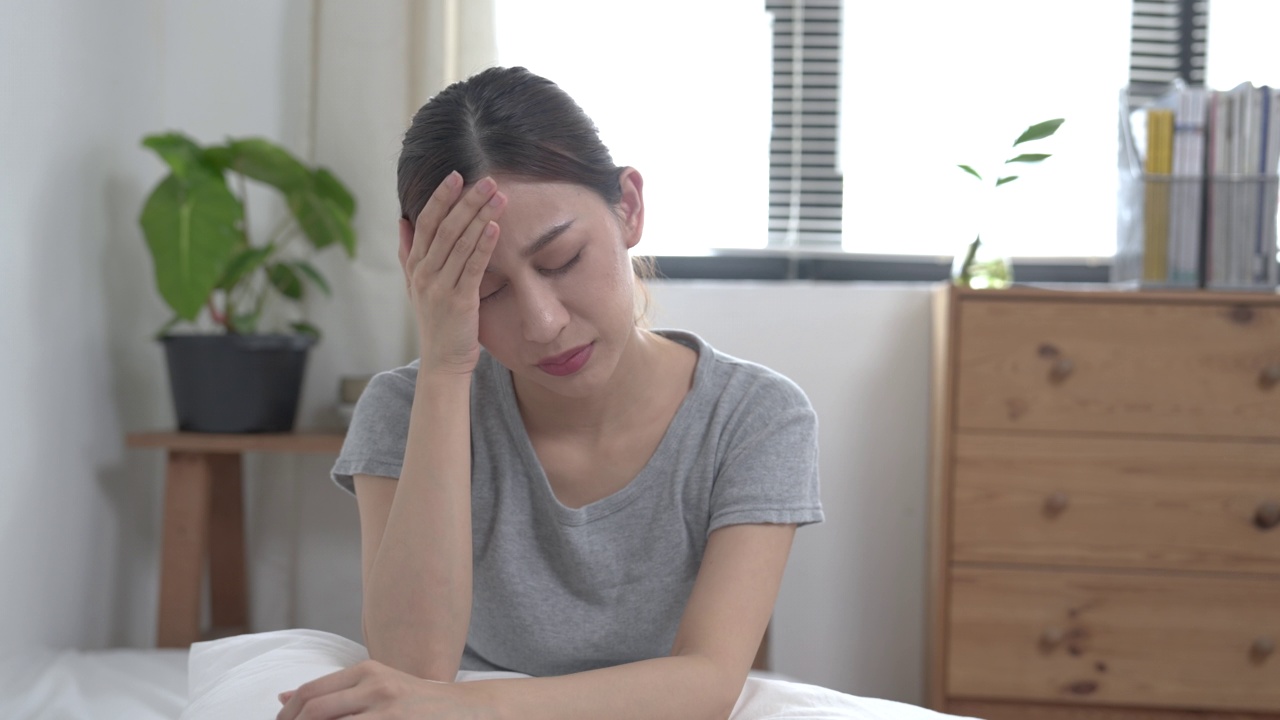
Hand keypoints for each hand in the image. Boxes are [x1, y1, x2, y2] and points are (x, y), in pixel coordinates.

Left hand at [276, 659, 496, 719]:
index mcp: (366, 671)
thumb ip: (335, 692)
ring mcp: (385, 708)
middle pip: (312, 711)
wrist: (467, 710)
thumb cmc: (418, 705)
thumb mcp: (378, 687)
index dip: (286, 716)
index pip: (309, 693)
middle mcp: (373, 685)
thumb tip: (283, 698)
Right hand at [398, 171, 506, 375]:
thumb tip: (401, 220)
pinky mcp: (459, 301)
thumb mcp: (416, 285)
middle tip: (487, 180)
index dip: (440, 198)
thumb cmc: (436, 322)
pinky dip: (483, 246)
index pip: (425, 223)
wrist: (442, 361)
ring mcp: (440, 287)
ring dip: (480, 217)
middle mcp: (424, 274)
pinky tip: (495, 228)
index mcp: (415, 266)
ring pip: (459, 244)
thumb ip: (408, 252)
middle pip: (444, 228)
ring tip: (498, 196)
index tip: (456, 176)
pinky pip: (472, 267)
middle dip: (466, 201)